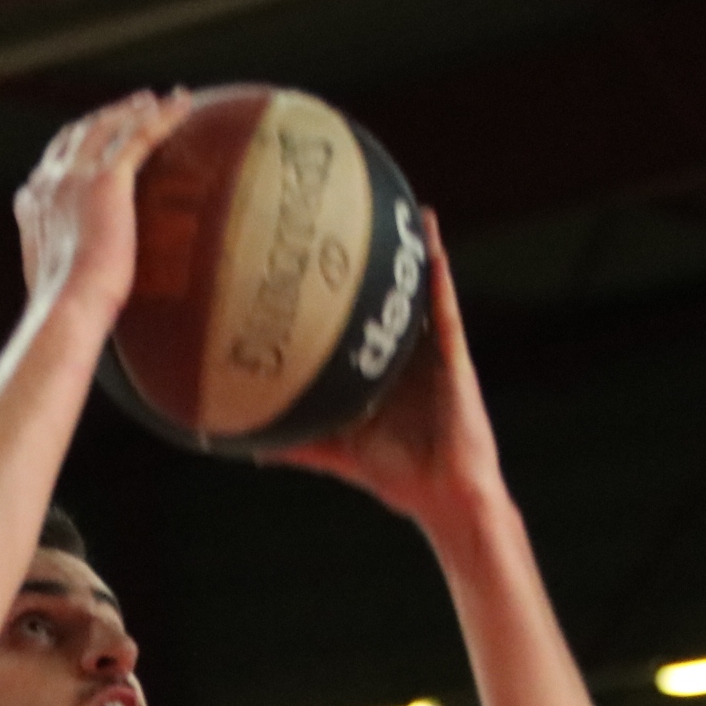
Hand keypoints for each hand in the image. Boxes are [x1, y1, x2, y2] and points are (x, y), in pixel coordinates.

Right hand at [14, 90, 191, 323]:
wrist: (67, 307)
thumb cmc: (65, 311)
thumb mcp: (57, 284)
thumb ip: (65, 270)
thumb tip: (78, 294)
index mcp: (33, 205)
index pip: (49, 166)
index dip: (70, 150)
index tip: (87, 147)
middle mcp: (49, 182)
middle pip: (76, 134)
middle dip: (102, 118)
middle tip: (128, 109)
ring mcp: (75, 177)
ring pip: (106, 126)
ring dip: (131, 108)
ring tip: (153, 100)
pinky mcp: (107, 180)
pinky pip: (139, 135)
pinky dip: (162, 116)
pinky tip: (183, 104)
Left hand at [268, 210, 502, 524]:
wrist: (442, 494)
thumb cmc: (395, 476)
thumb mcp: (337, 453)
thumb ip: (299, 446)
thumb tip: (250, 448)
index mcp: (378, 374)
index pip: (356, 325)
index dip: (340, 295)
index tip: (314, 260)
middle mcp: (403, 357)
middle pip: (388, 299)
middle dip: (378, 262)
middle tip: (353, 217)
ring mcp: (431, 354)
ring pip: (421, 294)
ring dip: (415, 254)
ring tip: (404, 210)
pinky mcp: (454, 358)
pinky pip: (444, 309)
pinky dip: (438, 277)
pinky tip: (431, 245)